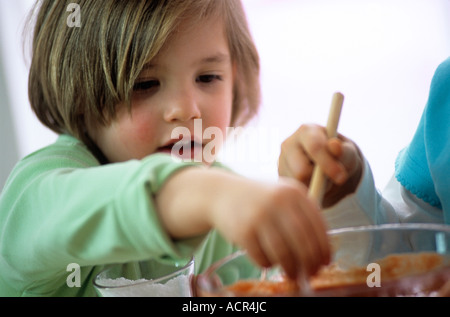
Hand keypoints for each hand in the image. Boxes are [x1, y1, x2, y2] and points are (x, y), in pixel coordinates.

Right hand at [208, 175, 330, 279]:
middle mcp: (278, 201)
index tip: (326, 261)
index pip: (317, 224)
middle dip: (310, 262)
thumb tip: (321, 252)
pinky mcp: (243, 231)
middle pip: (303, 240)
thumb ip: (302, 215)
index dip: (324, 247)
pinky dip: (268, 264)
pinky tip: (269, 261)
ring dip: (291, 268)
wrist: (221, 194)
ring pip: (283, 252)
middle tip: (311, 273)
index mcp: (293, 192)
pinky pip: (262, 257)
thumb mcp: (282, 195)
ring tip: (292, 273)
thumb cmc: (258, 199)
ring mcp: (259, 215)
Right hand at [278, 124, 362, 207]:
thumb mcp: (348, 153)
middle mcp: (289, 144)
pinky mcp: (280, 176)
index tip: (341, 177)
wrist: (329, 166)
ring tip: (322, 180)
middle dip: (318, 179)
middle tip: (331, 180)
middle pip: (301, 170)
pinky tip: (312, 183)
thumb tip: (334, 145)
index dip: (327, 163)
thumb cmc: (340, 156)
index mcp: (306, 131)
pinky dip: (307, 190)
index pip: (314, 147)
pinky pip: (294, 190)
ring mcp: (282, 161)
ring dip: (314, 186)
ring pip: (297, 183)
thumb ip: (344, 150)